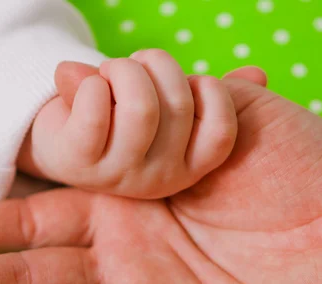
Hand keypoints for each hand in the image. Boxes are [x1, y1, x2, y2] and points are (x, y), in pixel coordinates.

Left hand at [17, 49, 260, 198]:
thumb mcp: (170, 112)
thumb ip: (209, 98)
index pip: (222, 132)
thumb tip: (257, 75)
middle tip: (133, 67)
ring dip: (123, 69)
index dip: (209, 90)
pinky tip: (88, 85)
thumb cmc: (124, 119)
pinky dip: (93, 81)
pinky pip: (96, 105)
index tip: (183, 81)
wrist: (64, 141)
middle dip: (155, 64)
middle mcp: (159, 180)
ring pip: (141, 106)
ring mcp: (119, 175)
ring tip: (110, 72)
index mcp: (188, 169)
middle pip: (178, 104)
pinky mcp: (78, 161)